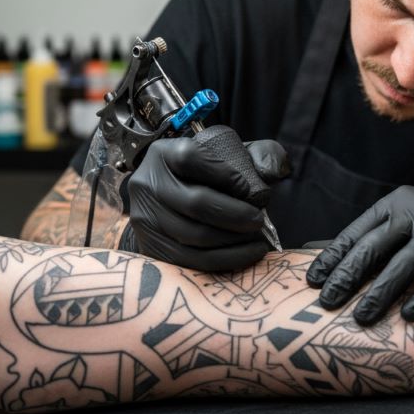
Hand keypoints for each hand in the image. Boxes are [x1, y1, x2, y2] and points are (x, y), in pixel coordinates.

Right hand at [124, 128, 289, 270]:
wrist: (175, 200)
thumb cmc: (211, 176)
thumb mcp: (232, 154)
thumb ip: (260, 153)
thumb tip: (269, 172)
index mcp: (164, 154)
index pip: (190, 158)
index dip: (224, 174)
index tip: (248, 188)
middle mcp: (147, 184)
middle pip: (195, 202)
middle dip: (235, 214)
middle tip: (258, 220)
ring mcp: (144, 218)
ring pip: (193, 235)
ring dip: (232, 240)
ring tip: (256, 238)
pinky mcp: (150, 247)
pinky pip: (189, 260)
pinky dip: (223, 260)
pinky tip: (246, 253)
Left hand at [306, 185, 413, 324]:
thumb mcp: (407, 228)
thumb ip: (366, 238)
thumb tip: (310, 249)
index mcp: (399, 203)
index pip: (358, 231)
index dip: (334, 257)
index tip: (313, 283)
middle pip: (377, 246)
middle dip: (349, 277)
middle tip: (328, 302)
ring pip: (407, 263)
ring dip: (381, 293)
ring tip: (362, 317)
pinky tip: (410, 316)